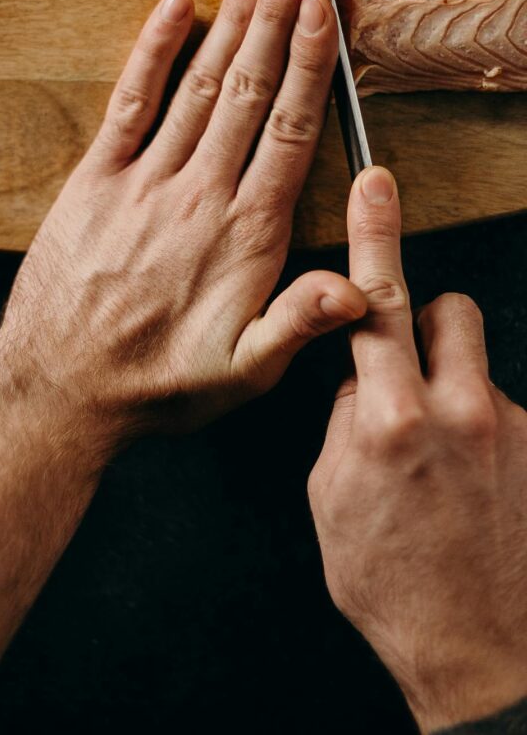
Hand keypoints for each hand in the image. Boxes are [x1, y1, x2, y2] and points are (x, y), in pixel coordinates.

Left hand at [0, 0, 365, 444]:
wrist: (60, 386)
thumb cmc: (158, 382)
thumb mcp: (243, 372)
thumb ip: (299, 324)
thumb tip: (358, 290)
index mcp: (244, 235)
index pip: (288, 132)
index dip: (309, 66)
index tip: (322, 13)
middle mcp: (199, 195)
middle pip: (248, 92)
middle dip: (276, 20)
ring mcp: (145, 181)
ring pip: (198, 86)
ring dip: (231, 23)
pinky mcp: (96, 181)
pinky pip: (129, 105)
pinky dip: (152, 54)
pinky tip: (174, 8)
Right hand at [308, 167, 526, 732]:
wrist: (484, 657)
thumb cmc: (396, 589)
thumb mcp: (331, 499)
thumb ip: (345, 424)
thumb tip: (361, 385)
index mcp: (390, 421)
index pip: (376, 304)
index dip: (374, 234)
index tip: (377, 183)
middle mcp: (459, 413)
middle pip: (449, 312)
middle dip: (425, 324)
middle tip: (410, 368)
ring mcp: (511, 432)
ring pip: (477, 369)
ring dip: (454, 393)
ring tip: (445, 463)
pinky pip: (504, 417)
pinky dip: (484, 443)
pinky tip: (474, 494)